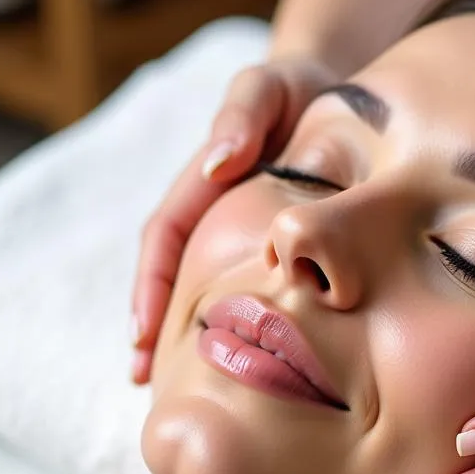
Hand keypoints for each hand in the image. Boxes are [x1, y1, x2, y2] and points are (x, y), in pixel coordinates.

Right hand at [131, 55, 338, 382]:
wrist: (332, 92)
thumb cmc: (296, 89)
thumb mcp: (268, 87)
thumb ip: (242, 115)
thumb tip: (217, 165)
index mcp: (201, 184)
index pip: (164, 239)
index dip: (150, 287)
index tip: (142, 336)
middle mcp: (210, 215)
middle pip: (171, 276)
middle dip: (154, 326)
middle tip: (144, 381)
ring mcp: (236, 234)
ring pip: (204, 289)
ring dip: (186, 333)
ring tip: (178, 386)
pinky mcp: (267, 246)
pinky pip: (244, 288)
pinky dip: (235, 321)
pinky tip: (247, 362)